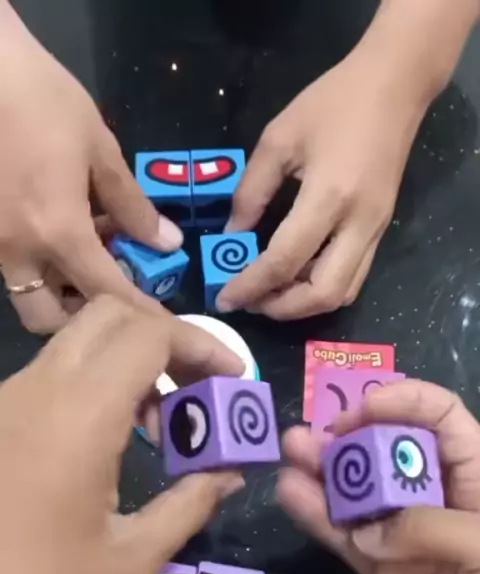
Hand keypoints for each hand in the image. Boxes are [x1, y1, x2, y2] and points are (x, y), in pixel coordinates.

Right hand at [0, 9, 182, 333]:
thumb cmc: (44, 100)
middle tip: (107, 290)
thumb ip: (132, 205)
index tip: (160, 328)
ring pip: (25, 293)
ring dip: (58, 291)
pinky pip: (12, 265)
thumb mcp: (100, 150)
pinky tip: (58, 231)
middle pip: (46, 317)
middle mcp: (19, 251)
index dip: (138, 315)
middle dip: (78, 317)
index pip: (106, 295)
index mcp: (57, 233)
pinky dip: (39, 264)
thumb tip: (166, 243)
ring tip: (87, 254)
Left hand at [0, 296, 243, 573]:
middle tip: (196, 387)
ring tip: (160, 423)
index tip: (232, 381)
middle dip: (166, 338)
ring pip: (81, 339)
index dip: (200, 345)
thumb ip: (190, 505)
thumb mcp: (131, 559)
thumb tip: (229, 474)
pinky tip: (114, 435)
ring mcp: (11, 397)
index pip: (149, 334)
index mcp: (80, 416)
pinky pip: (57, 369)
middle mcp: (41, 388)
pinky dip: (99, 379)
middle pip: (112, 314)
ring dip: (132, 360)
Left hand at [217, 48, 425, 318]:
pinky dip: (321, 289)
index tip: (224, 298)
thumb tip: (231, 235)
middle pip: (322, 294)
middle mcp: (357, 223)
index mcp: (328, 196)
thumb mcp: (278, 138)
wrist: (396, 86)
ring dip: (303, 305)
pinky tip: (296, 277)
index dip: (251, 286)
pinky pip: (353, 278)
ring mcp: (375, 231)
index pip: (284, 260)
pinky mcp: (381, 231)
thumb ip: (251, 191)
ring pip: (342, 293)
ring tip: (270, 294)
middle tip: (250, 301)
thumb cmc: (333, 103)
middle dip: (281, 307)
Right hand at [277, 380, 479, 573]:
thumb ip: (425, 526)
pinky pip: (349, 542)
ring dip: (325, 472)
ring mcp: (410, 539)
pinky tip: (292, 496)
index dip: (402, 403)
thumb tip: (369, 533)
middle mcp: (442, 499)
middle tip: (308, 436)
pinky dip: (321, 520)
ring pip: (362, 495)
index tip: (359, 411)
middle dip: (350, 437)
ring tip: (291, 452)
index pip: (442, 418)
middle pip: (391, 452)